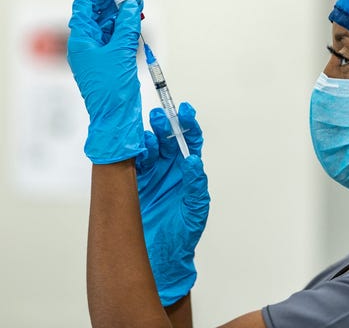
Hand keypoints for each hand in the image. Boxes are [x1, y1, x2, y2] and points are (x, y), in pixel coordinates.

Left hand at [67, 0, 146, 163]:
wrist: (116, 117)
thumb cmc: (111, 91)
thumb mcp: (120, 54)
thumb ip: (127, 27)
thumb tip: (131, 5)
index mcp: (82, 39)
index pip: (85, 2)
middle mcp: (90, 41)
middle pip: (100, 7)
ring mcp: (104, 48)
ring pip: (114, 18)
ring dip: (126, 4)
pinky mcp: (116, 56)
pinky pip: (122, 32)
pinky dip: (131, 22)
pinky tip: (139, 11)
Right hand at [136, 102, 209, 305]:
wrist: (161, 256)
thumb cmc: (183, 233)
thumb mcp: (195, 210)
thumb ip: (196, 185)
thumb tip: (194, 161)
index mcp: (188, 171)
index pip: (190, 142)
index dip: (188, 124)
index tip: (185, 111)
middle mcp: (171, 168)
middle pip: (168, 139)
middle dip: (165, 126)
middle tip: (159, 117)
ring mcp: (153, 174)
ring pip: (150, 147)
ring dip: (148, 138)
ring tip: (146, 138)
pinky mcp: (135, 182)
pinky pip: (133, 163)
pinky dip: (133, 154)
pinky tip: (134, 150)